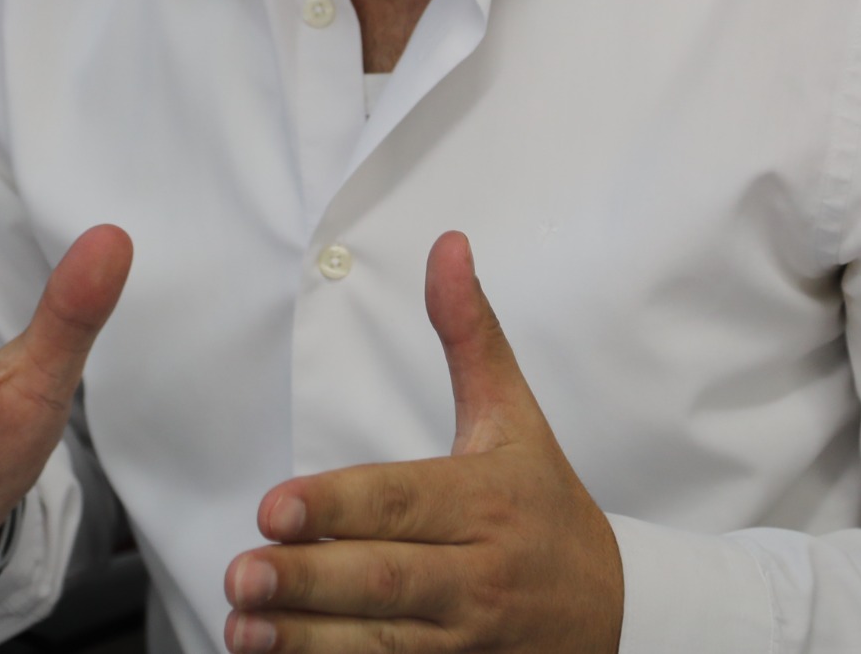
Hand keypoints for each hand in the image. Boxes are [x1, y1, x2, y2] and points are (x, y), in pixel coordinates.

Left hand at [223, 232, 622, 652]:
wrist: (618, 613)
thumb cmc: (547, 507)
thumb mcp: (514, 417)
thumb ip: (470, 335)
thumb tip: (447, 247)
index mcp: (487, 501)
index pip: (404, 504)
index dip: (337, 508)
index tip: (273, 508)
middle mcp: (478, 574)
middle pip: (387, 580)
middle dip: (310, 579)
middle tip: (241, 571)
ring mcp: (467, 638)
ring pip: (382, 645)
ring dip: (307, 639)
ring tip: (244, 626)